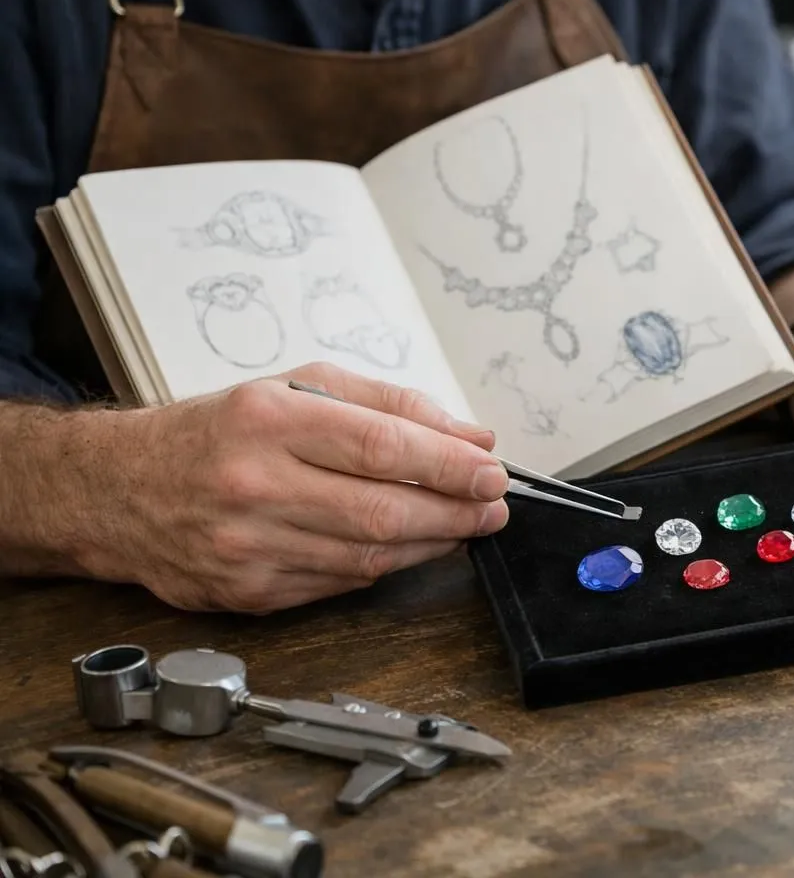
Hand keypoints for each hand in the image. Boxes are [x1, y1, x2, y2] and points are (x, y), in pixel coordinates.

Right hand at [74, 362, 509, 611]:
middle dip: (455, 511)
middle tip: (493, 506)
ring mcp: (249, 546)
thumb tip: (469, 436)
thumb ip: (388, 405)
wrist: (116, 490)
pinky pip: (341, 582)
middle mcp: (254, 484)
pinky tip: (412, 546)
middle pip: (382, 509)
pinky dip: (387, 565)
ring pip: (369, 554)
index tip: (491, 469)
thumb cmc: (216, 432)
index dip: (448, 464)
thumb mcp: (296, 387)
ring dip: (433, 543)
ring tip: (466, 526)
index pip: (381, 445)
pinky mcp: (250, 592)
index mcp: (268, 419)